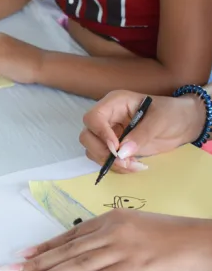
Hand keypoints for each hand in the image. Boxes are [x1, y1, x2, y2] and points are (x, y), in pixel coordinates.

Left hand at [0, 209, 211, 270]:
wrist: (200, 240)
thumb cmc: (169, 234)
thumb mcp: (132, 225)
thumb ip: (107, 234)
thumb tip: (82, 247)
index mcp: (108, 220)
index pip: (68, 236)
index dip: (44, 247)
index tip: (24, 255)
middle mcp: (109, 232)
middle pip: (65, 250)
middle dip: (35, 262)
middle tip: (11, 270)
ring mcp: (119, 249)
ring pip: (75, 264)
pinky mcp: (132, 269)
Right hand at [80, 90, 205, 172]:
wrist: (183, 124)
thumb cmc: (172, 114)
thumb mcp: (160, 120)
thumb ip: (141, 135)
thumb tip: (121, 153)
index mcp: (114, 103)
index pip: (93, 118)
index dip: (100, 134)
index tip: (116, 148)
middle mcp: (107, 118)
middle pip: (87, 136)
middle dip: (103, 152)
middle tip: (124, 161)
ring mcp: (109, 133)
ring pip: (93, 150)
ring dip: (110, 163)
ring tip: (134, 165)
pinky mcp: (114, 148)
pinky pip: (104, 160)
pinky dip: (116, 167)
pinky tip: (135, 166)